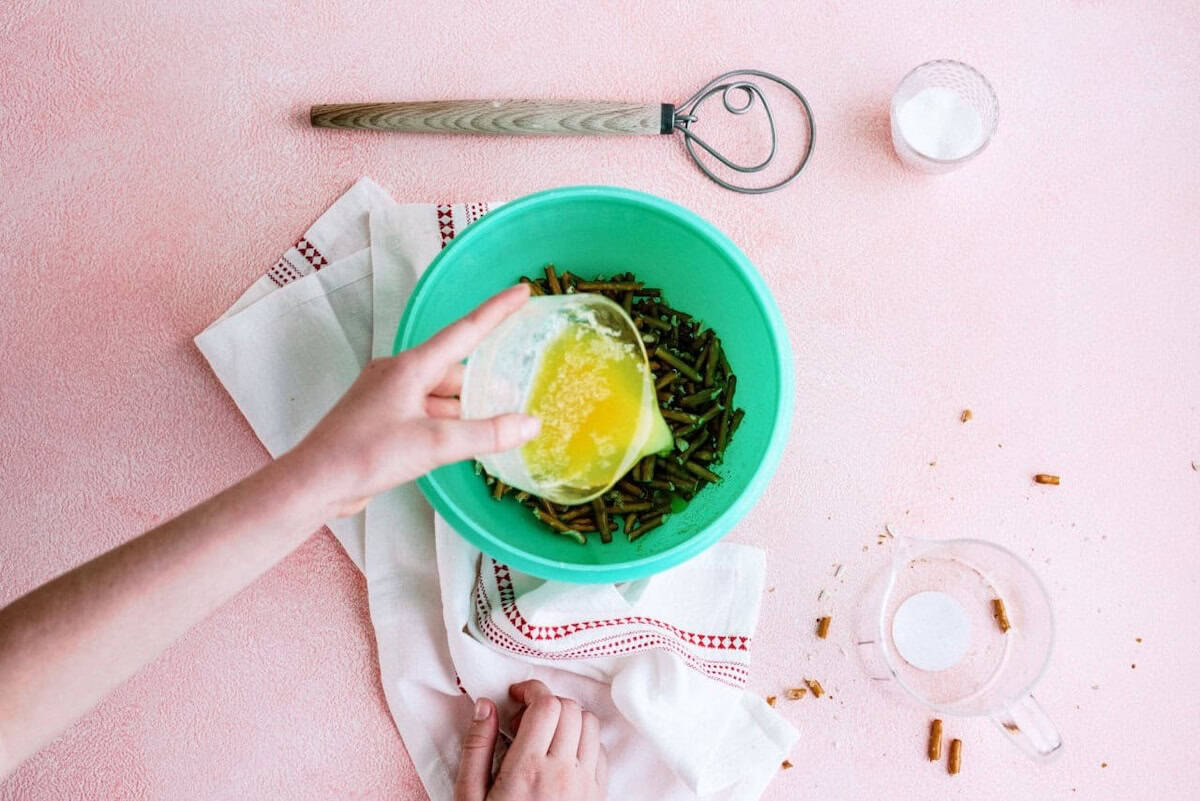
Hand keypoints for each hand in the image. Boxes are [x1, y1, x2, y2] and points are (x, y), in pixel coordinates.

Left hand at [288, 284, 538, 516]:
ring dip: (464, 407)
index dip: (496, 311)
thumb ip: (486, 433)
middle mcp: (398, 374)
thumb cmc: (365, 454)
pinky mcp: (381, 419)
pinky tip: (462, 439)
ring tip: (496, 421)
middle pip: (453, 369)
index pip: (465, 331)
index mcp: (410, 367)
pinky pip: (424, 412)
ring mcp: (387, 397)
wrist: (315, 482)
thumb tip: (530, 424)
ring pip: (439, 394)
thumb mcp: (434, 444)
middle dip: (483, 379)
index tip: (522, 291)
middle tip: (517, 387)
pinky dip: (446, 422)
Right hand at [454, 680, 607, 800]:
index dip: (532, 690)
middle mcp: (563, 774)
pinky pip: (601, 752)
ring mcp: (585, 785)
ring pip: (590, 725)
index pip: (546, 705)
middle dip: (547, 703)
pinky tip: (562, 756)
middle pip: (570, 708)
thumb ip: (477, 747)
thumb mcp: (469, 796)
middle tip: (525, 720)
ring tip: (544, 737)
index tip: (517, 696)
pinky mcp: (597, 796)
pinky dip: (584, 742)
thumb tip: (486, 706)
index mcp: (527, 770)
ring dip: (568, 720)